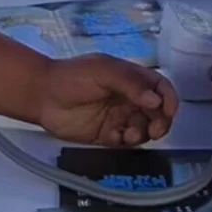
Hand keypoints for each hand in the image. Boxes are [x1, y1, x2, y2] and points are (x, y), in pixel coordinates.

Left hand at [36, 54, 177, 145]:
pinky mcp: (109, 134)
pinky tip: (122, 138)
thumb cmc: (72, 76)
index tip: (169, 110)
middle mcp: (129, 98)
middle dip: (162, 121)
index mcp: (131, 78)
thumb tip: (155, 101)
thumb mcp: (103, 71)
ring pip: (146, 128)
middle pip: (158, 111)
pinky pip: (129, 141)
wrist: (43, 95)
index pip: (160, 88)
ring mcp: (119, 116)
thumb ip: (130, 83)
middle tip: (156, 128)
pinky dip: (131, 141)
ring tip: (132, 133)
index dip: (169, 98)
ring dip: (146, 132)